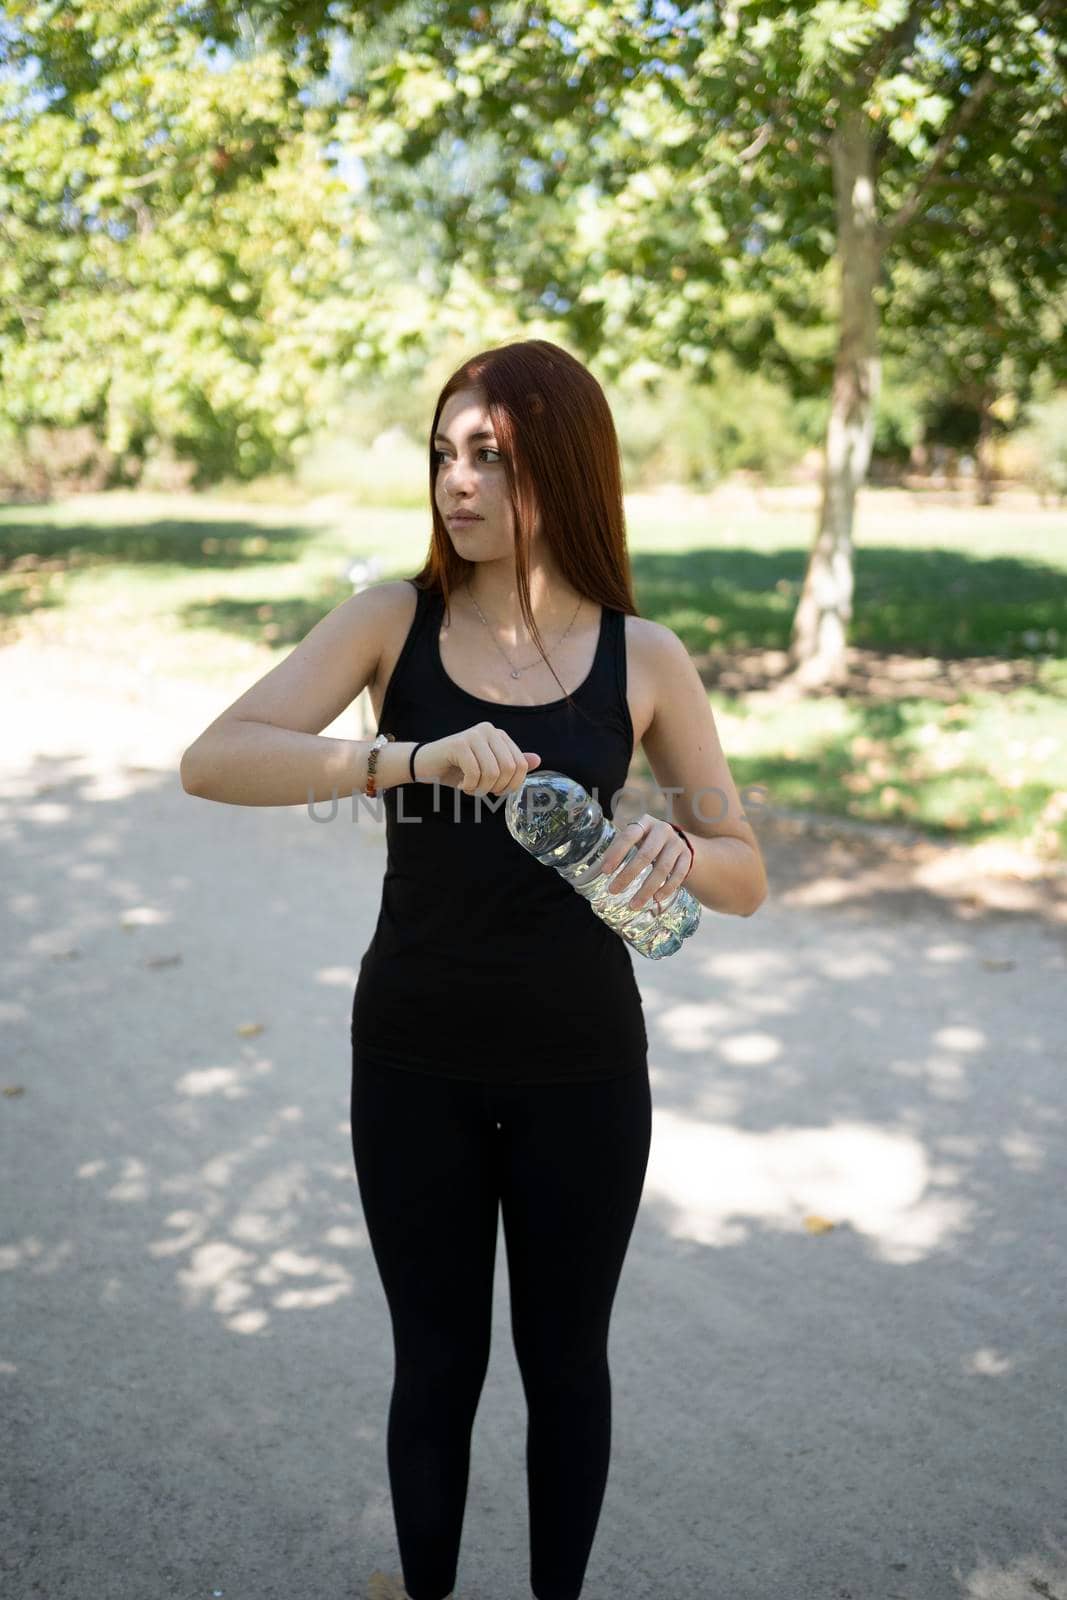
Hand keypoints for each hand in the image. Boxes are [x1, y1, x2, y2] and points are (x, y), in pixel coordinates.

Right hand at [414, 721, 540, 795]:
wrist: (425, 765)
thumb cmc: (458, 769)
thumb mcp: (488, 769)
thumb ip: (511, 763)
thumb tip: (537, 760)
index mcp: (499, 735)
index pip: (521, 764)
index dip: (512, 785)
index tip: (497, 791)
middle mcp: (489, 730)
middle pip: (509, 768)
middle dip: (497, 787)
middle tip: (481, 790)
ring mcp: (474, 734)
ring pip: (493, 772)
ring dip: (481, 789)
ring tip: (470, 787)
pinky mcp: (459, 743)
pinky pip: (475, 772)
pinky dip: (469, 786)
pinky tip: (460, 784)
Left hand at [598, 815, 691, 910]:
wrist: (678, 840)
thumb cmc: (647, 841)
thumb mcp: (636, 838)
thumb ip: (621, 847)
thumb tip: (600, 869)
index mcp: (644, 823)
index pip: (628, 836)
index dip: (616, 853)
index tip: (605, 871)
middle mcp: (662, 830)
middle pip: (645, 855)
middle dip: (628, 875)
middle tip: (613, 891)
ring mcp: (677, 843)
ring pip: (662, 869)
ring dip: (647, 889)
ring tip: (634, 905)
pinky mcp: (687, 856)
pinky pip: (678, 875)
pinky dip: (667, 889)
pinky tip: (656, 899)